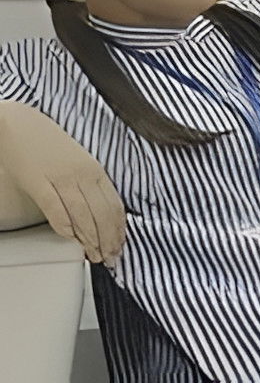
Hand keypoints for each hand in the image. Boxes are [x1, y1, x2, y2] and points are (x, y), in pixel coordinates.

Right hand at [0, 103, 124, 264]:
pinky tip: (70, 239)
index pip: (115, 206)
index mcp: (95, 170)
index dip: (119, 230)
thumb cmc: (48, 144)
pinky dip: (65, 226)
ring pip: (83, 215)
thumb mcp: (78, 163)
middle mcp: (82, 174)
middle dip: (108, 240)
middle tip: (109, 258)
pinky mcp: (38, 181)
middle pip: (102, 214)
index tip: (120, 246)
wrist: (18, 124)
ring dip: (90, 239)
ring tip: (93, 256)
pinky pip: (55, 208)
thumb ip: (90, 185)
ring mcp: (61, 178)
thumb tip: (101, 213)